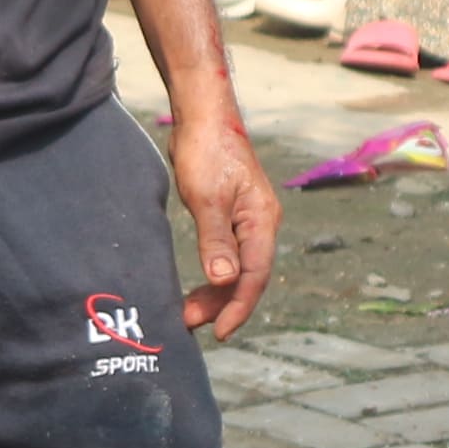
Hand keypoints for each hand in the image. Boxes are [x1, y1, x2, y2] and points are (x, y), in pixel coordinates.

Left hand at [168, 108, 277, 339]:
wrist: (202, 116)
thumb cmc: (206, 151)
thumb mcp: (207, 198)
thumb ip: (216, 241)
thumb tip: (224, 281)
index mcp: (261, 221)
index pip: (254, 276)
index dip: (237, 307)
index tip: (219, 331)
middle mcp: (260, 225)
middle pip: (246, 277)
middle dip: (221, 304)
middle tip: (189, 322)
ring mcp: (246, 221)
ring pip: (236, 269)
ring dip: (215, 292)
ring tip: (187, 312)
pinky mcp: (230, 216)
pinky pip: (227, 256)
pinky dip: (213, 275)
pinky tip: (198, 287)